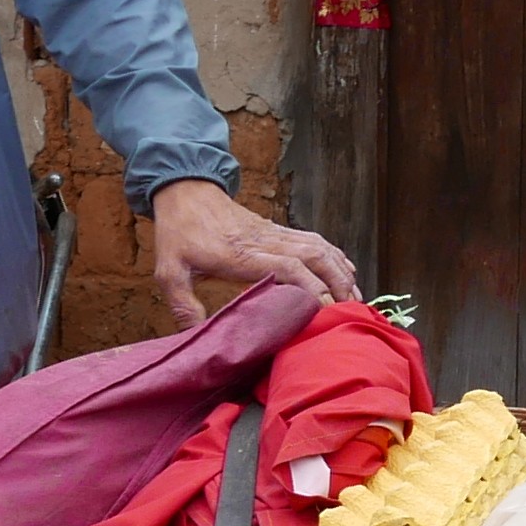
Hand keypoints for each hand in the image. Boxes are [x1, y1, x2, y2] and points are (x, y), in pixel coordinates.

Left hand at [146, 178, 359, 325]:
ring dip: (341, 271)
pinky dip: (335, 256)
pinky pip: (314, 241)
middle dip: (337, 283)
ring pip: (319, 247)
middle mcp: (265, 241)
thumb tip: (198, 334)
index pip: (287, 267)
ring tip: (356, 296)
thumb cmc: (178, 232)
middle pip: (314, 257)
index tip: (324, 310)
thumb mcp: (169, 270)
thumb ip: (183, 303)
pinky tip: (346, 271)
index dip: (310, 288)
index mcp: (241, 254)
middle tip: (350, 309)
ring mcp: (275, 233)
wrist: (185, 192)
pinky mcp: (278, 230)